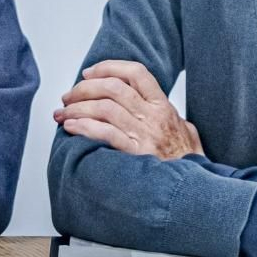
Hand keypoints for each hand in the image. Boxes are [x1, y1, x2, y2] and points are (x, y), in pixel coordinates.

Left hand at [53, 59, 203, 159]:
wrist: (194, 189)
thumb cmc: (187, 161)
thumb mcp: (185, 130)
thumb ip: (168, 115)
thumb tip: (154, 105)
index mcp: (163, 106)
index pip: (136, 73)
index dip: (108, 67)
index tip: (88, 73)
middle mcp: (153, 116)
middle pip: (113, 88)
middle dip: (84, 89)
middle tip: (68, 97)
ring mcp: (145, 135)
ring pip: (105, 108)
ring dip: (77, 108)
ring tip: (62, 114)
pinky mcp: (136, 154)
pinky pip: (105, 134)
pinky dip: (84, 127)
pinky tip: (71, 127)